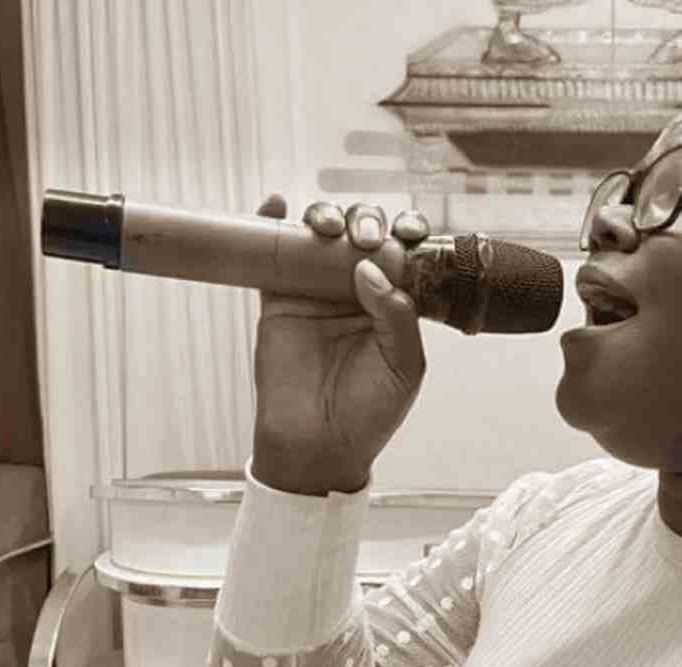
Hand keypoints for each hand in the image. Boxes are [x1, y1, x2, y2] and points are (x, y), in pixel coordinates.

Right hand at [250, 194, 430, 494]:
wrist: (319, 445)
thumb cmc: (369, 413)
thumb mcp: (403, 366)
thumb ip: (397, 317)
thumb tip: (370, 267)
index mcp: (395, 302)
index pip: (404, 253)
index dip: (407, 232)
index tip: (410, 233)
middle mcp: (357, 291)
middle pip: (361, 233)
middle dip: (367, 222)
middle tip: (365, 241)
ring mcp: (316, 291)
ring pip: (321, 235)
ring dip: (326, 217)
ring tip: (327, 230)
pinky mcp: (278, 299)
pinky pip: (274, 254)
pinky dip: (271, 222)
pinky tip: (275, 205)